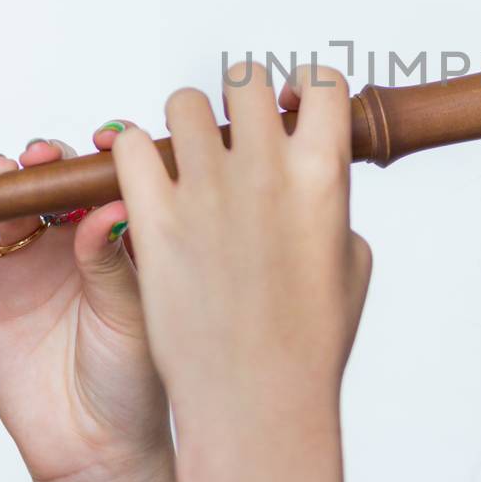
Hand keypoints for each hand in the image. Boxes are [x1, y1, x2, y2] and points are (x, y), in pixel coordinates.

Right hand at [0, 125, 169, 481]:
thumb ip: (114, 262)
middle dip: (46, 160)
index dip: (106, 150)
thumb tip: (107, 209)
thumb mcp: (135, 314)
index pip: (109, 176)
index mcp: (120, 235)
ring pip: (3, 202)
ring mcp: (25, 261)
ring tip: (3, 178)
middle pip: (50, 180)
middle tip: (46, 158)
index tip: (106, 139)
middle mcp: (72, 239)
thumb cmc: (135, 378)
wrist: (95, 446)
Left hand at [109, 60, 372, 425]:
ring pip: (182, 104)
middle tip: (233, 134)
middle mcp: (265, 168)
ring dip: (185, 125)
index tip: (293, 107)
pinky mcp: (152, 217)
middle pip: (245, 81)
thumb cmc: (311, 343)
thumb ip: (331, 209)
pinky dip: (134, 157)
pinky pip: (130, 148)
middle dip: (241, 100)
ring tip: (184, 159)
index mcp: (324, 174)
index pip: (322, 84)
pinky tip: (144, 183)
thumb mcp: (351, 266)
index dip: (306, 90)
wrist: (255, 400)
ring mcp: (206, 189)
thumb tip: (315, 185)